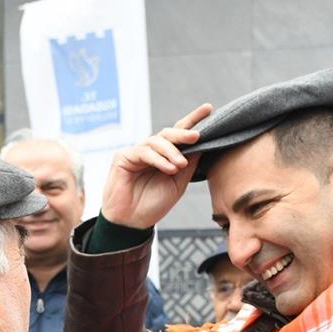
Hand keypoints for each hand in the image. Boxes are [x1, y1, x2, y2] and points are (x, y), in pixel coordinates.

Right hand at [99, 104, 211, 229]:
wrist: (131, 223)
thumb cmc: (153, 205)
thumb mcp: (178, 183)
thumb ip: (188, 163)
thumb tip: (203, 144)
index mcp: (164, 156)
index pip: (179, 134)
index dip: (192, 120)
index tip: (208, 108)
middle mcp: (151, 151)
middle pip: (168, 133)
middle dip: (183, 133)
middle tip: (197, 136)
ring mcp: (136, 153)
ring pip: (157, 141)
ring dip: (171, 151)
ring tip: (180, 165)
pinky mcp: (123, 157)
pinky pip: (144, 152)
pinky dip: (158, 159)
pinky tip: (169, 168)